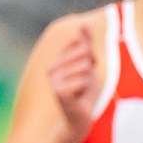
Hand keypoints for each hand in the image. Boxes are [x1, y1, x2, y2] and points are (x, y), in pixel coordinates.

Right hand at [47, 22, 98, 138]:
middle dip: (91, 68)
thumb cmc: (84, 93)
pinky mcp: (59, 91)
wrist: (80, 118)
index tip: (87, 71)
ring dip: (88, 81)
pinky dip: (86, 89)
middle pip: (84, 54)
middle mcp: (52, 68)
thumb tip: (82, 24)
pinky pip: (83, 80)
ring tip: (81, 91)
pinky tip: (79, 98)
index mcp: (57, 60)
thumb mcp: (88, 65)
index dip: (91, 57)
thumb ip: (85, 45)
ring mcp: (53, 80)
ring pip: (85, 67)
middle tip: (84, 83)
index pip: (81, 44)